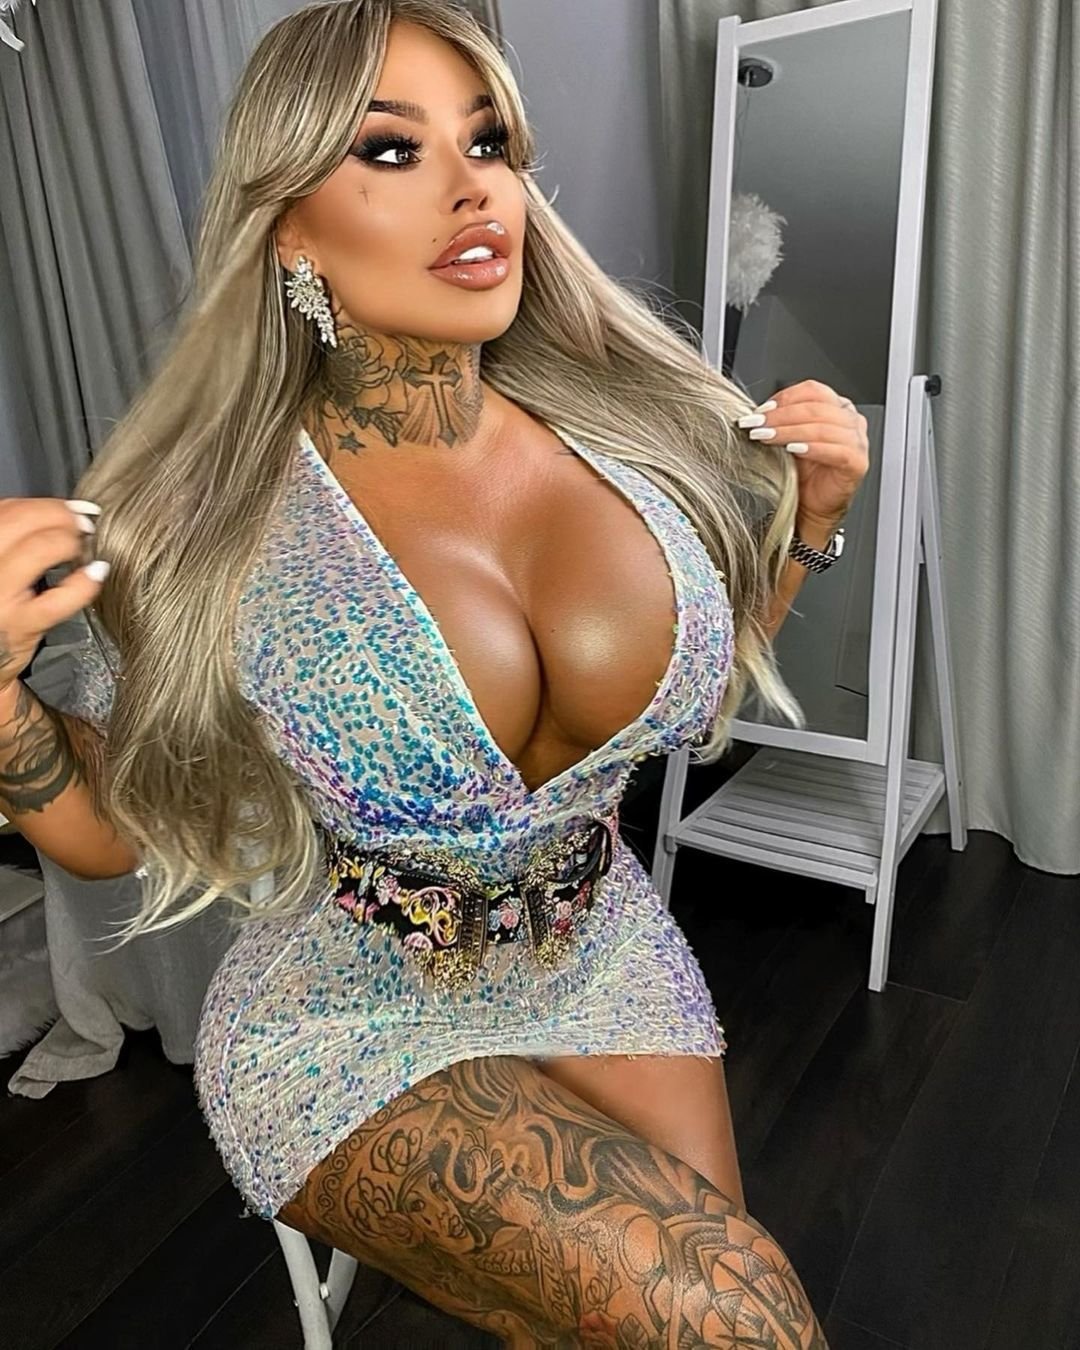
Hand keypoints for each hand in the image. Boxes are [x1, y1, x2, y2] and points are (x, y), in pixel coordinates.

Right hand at [0, 497, 106, 690]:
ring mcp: (0, 596)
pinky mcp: (22, 624)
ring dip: (70, 540)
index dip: (43, 504)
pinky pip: (60, 596)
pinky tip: (97, 572)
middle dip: (59, 514)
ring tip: (84, 544)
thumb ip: (15, 539)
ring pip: (39, 548)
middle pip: (20, 521)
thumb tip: (56, 512)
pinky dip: (85, 580)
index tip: (67, 507)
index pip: (6, 510)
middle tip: (82, 522)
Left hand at [737, 378, 869, 530]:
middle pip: (816, 407)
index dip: (784, 398)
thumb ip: (780, 420)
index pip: (813, 390)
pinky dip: (811, 447)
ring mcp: (858, 440)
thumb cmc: (802, 472)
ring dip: (789, 430)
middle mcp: (850, 420)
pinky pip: (836, 449)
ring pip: (822, 426)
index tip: (759, 411)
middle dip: (780, 415)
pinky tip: (792, 449)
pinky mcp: (857, 462)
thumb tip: (757, 412)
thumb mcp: (788, 438)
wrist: (811, 505)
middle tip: (756, 424)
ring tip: (765, 436)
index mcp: (836, 407)